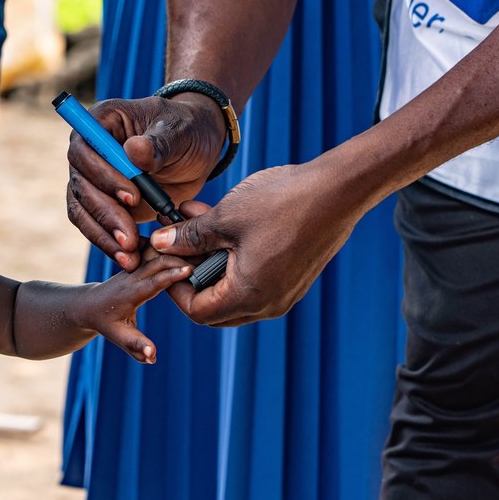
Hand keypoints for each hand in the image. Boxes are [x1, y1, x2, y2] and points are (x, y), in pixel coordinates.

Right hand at [65, 94, 226, 271]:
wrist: (196, 147)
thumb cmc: (188, 130)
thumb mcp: (180, 132)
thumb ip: (159, 143)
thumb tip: (133, 152)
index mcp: (103, 122)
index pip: (84, 150)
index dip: (103, 175)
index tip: (133, 197)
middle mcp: (89, 150)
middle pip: (80, 184)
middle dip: (104, 214)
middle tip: (129, 239)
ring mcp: (93, 178)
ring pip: (82, 210)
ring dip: (102, 235)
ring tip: (129, 257)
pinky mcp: (103, 202)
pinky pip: (94, 225)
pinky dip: (109, 243)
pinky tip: (130, 259)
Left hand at [80, 247, 191, 362]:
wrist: (89, 305)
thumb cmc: (105, 323)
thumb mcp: (118, 337)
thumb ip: (136, 347)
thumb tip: (153, 357)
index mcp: (130, 293)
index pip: (153, 281)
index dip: (171, 275)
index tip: (191, 270)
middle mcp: (132, 276)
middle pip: (158, 261)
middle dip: (180, 259)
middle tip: (205, 262)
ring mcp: (135, 267)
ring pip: (157, 254)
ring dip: (178, 253)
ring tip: (201, 254)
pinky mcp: (138, 263)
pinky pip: (156, 253)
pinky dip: (172, 252)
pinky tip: (189, 251)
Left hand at [151, 162, 361, 326]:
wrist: (338, 189)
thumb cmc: (282, 202)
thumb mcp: (225, 217)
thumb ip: (189, 236)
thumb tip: (160, 244)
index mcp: (249, 296)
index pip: (196, 310)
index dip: (173, 285)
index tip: (164, 254)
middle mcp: (268, 304)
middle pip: (213, 306)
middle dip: (190, 273)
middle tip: (176, 239)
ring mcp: (284, 292)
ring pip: (232, 290)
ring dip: (209, 259)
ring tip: (197, 218)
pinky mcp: (293, 276)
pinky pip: (254, 278)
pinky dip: (232, 256)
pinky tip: (223, 221)